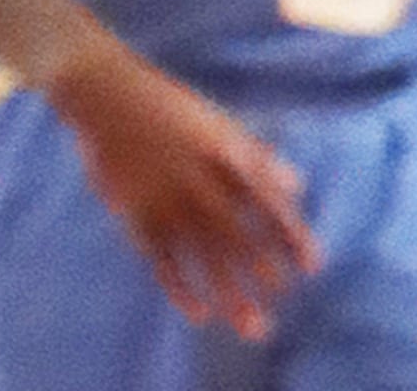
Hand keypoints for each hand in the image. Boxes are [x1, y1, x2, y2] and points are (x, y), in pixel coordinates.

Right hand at [38, 44, 318, 341]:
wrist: (104, 92)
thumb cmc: (167, 106)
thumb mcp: (217, 122)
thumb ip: (258, 156)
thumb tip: (298, 186)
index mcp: (223, 153)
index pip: (267, 201)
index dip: (292, 234)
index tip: (312, 265)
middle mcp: (197, 179)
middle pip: (237, 234)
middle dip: (262, 271)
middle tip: (281, 298)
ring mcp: (164, 197)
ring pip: (202, 254)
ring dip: (229, 292)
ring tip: (252, 325)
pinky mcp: (134, 211)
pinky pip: (160, 258)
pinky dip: (179, 288)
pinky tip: (198, 313)